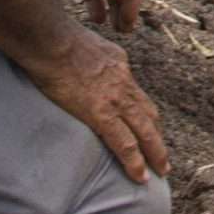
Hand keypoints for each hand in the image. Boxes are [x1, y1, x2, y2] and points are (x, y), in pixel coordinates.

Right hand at [23, 24, 168, 182]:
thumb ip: (95, 54)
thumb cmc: (57, 37)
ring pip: (145, 132)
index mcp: (119, 64)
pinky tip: (139, 176)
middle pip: (149, 115)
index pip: (136, 94)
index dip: (144, 114)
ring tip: (160, 171)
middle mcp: (124, 82)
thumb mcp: (87, 41)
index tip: (147, 127)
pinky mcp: (101, 114)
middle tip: (163, 158)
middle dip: (157, 138)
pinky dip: (134, 162)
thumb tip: (94, 60)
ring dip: (155, 154)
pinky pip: (124, 144)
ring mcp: (115, 99)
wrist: (51, 41)